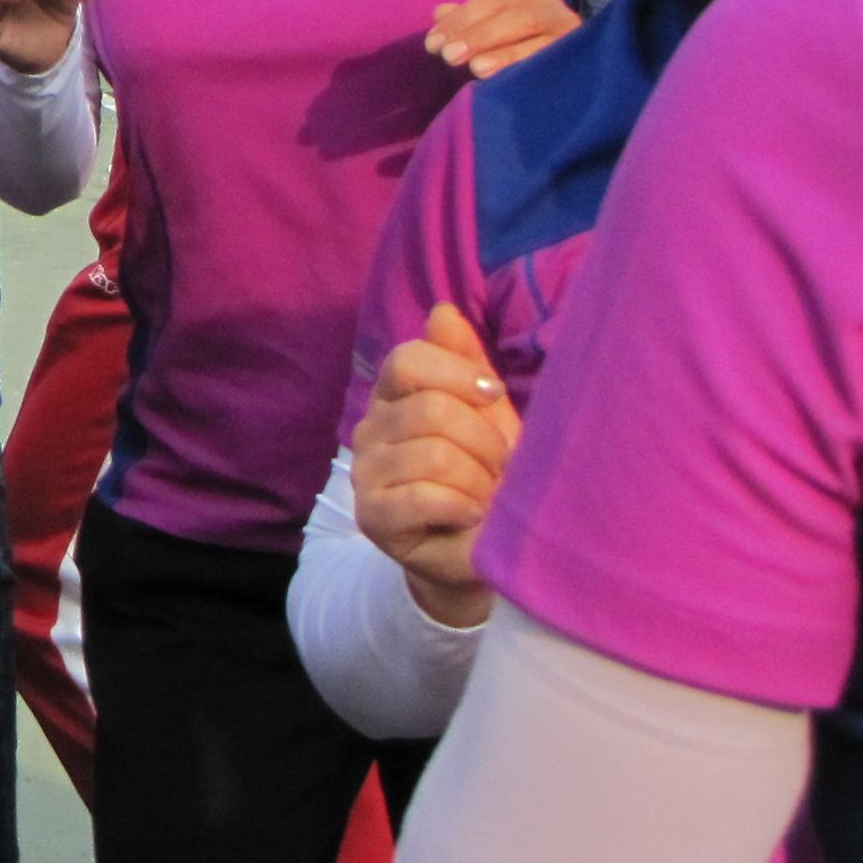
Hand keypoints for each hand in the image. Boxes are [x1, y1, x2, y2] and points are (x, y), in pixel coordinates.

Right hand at [353, 305, 517, 625]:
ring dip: (478, 480)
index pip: (407, 361)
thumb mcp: (487, 415)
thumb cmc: (488, 477)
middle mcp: (369, 430)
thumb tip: (443, 311)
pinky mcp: (372, 516)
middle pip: (430, 410)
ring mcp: (364, 474)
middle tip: (497, 468)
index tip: (493, 397)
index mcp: (394, 398)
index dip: (457, 373)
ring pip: (433, 455)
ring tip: (485, 496)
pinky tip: (469, 516)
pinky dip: (462, 507)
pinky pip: (425, 496)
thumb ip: (464, 364)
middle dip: (483, 441)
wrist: (481, 551)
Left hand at [426, 0, 577, 79]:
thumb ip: (469, 19)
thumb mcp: (497, 25)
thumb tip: (439, 13)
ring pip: (540, 44)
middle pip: (518, 18)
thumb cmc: (526, 43)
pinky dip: (530, 75)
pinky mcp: (581, 65)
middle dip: (479, 36)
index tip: (432, 43)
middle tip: (448, 56)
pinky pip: (554, 69)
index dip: (461, 19)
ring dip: (505, 56)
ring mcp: (572, 39)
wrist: (583, 68)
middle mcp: (557, 12)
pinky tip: (508, 84)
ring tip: (475, 68)